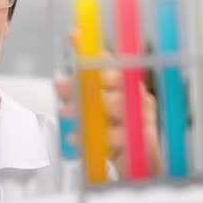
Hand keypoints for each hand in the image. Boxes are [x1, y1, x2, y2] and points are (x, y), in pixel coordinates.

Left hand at [54, 32, 161, 176]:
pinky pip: (119, 137)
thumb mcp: (95, 110)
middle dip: (86, 80)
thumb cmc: (116, 131)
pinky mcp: (144, 141)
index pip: (109, 60)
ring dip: (88, 108)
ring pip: (117, 105)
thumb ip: (81, 91)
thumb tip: (62, 74)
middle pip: (115, 79)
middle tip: (59, 85)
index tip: (73, 36)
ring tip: (65, 113)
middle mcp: (136, 95)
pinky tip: (74, 138)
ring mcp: (143, 117)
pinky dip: (94, 138)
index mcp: (126, 84)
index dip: (91, 48)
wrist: (139, 165)